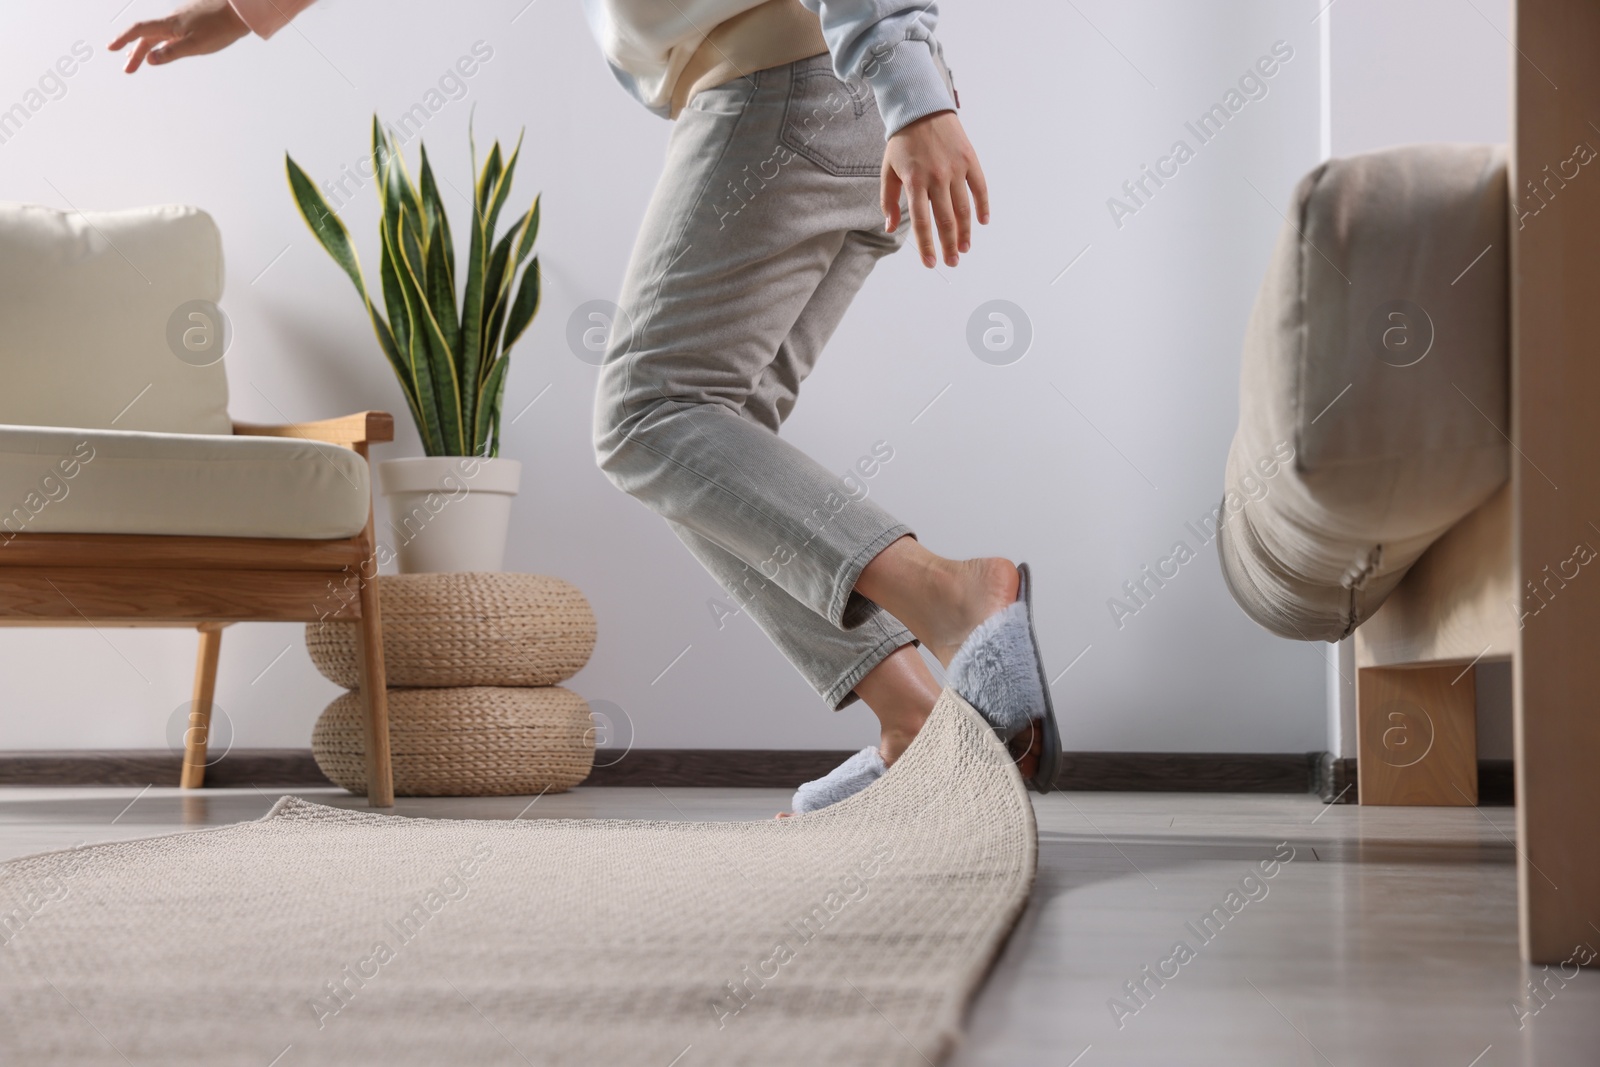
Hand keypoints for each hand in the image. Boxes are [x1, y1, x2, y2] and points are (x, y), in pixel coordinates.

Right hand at [109, 0, 249, 72]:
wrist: (240, 12)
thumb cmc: (220, 29)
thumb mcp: (196, 45)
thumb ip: (172, 52)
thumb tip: (149, 60)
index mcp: (170, 25)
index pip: (139, 31)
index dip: (124, 40)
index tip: (111, 49)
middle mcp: (173, 20)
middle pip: (147, 36)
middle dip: (135, 52)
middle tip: (127, 70)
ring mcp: (183, 20)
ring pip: (159, 35)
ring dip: (148, 48)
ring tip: (140, 61)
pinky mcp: (193, 22)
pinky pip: (171, 33)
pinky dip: (162, 43)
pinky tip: (165, 49)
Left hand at [881, 110, 989, 268]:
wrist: (922, 108)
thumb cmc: (902, 142)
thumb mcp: (888, 170)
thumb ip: (888, 200)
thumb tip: (889, 228)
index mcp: (914, 182)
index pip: (921, 222)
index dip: (926, 246)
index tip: (930, 263)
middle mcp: (936, 178)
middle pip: (945, 220)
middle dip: (948, 246)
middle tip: (952, 262)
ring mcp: (955, 169)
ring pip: (964, 209)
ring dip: (966, 232)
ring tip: (965, 248)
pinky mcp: (970, 160)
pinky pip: (980, 188)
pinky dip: (983, 206)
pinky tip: (982, 222)